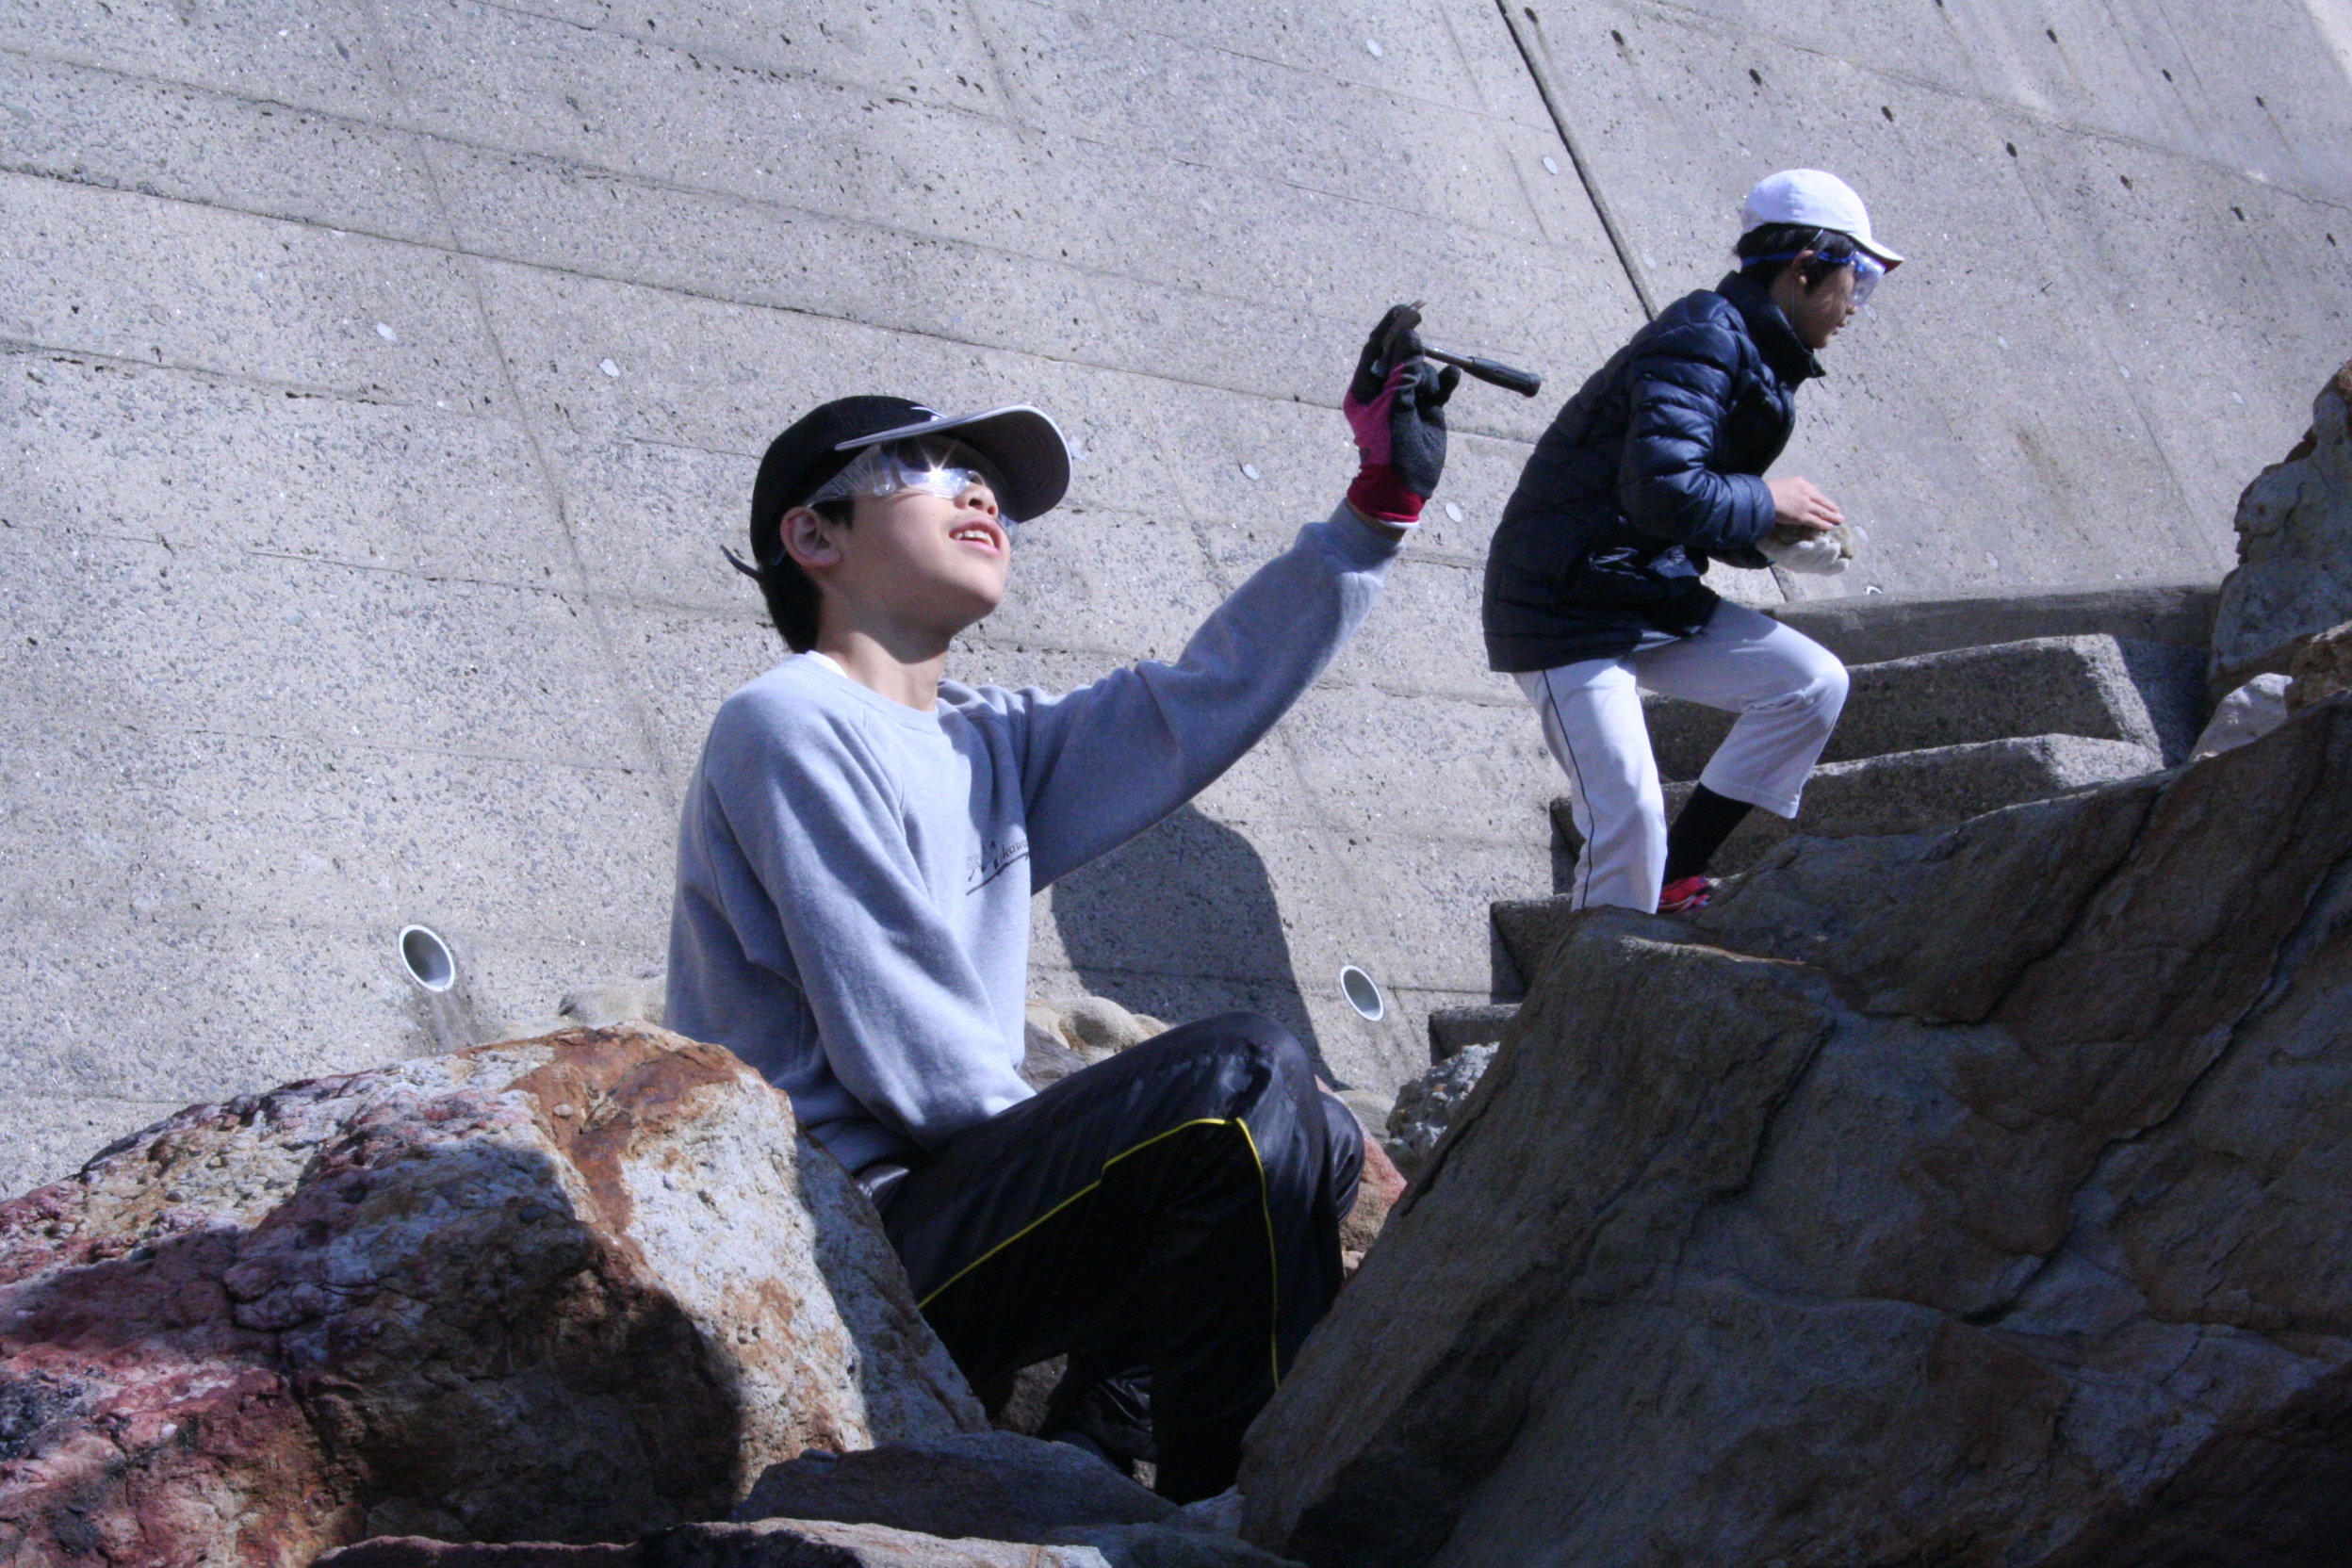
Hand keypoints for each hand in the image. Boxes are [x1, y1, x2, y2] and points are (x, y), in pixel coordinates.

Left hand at [1344, 302, 1460, 523]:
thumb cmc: (1388, 447)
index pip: (1375, 349)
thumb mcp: (1393, 405)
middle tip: (1422, 327)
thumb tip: (1409, 335)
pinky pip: (1439, 385)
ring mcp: (1408, 399)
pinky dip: (1446, 381)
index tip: (1405, 310)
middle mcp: (1385, 391)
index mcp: (1365, 389)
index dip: (1389, 328)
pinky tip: (1453, 378)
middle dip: (1413, 349)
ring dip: (1429, 376)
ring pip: (1423, 370)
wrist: (1402, 485)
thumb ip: (1403, 370)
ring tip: (1428, 398)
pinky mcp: (1428, 408)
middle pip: (1401, 355)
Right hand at [1767, 475, 1842, 533]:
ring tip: (1839, 520)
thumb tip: (1789, 497)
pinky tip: (1830, 527)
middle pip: (1822, 501)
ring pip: (1822, 511)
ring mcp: (1805, 504)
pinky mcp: (1802, 516)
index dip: (1822, 499)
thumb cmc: (1766, 491)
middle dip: (1831, 507)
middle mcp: (1806, 492)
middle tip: (1839, 512)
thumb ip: (1789, 489)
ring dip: (1832, 516)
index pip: (1815, 491)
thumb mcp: (1781, 484)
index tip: (1826, 503)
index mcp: (1801, 482)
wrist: (1763, 497)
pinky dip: (1824, 524)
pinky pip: (1816, 521)